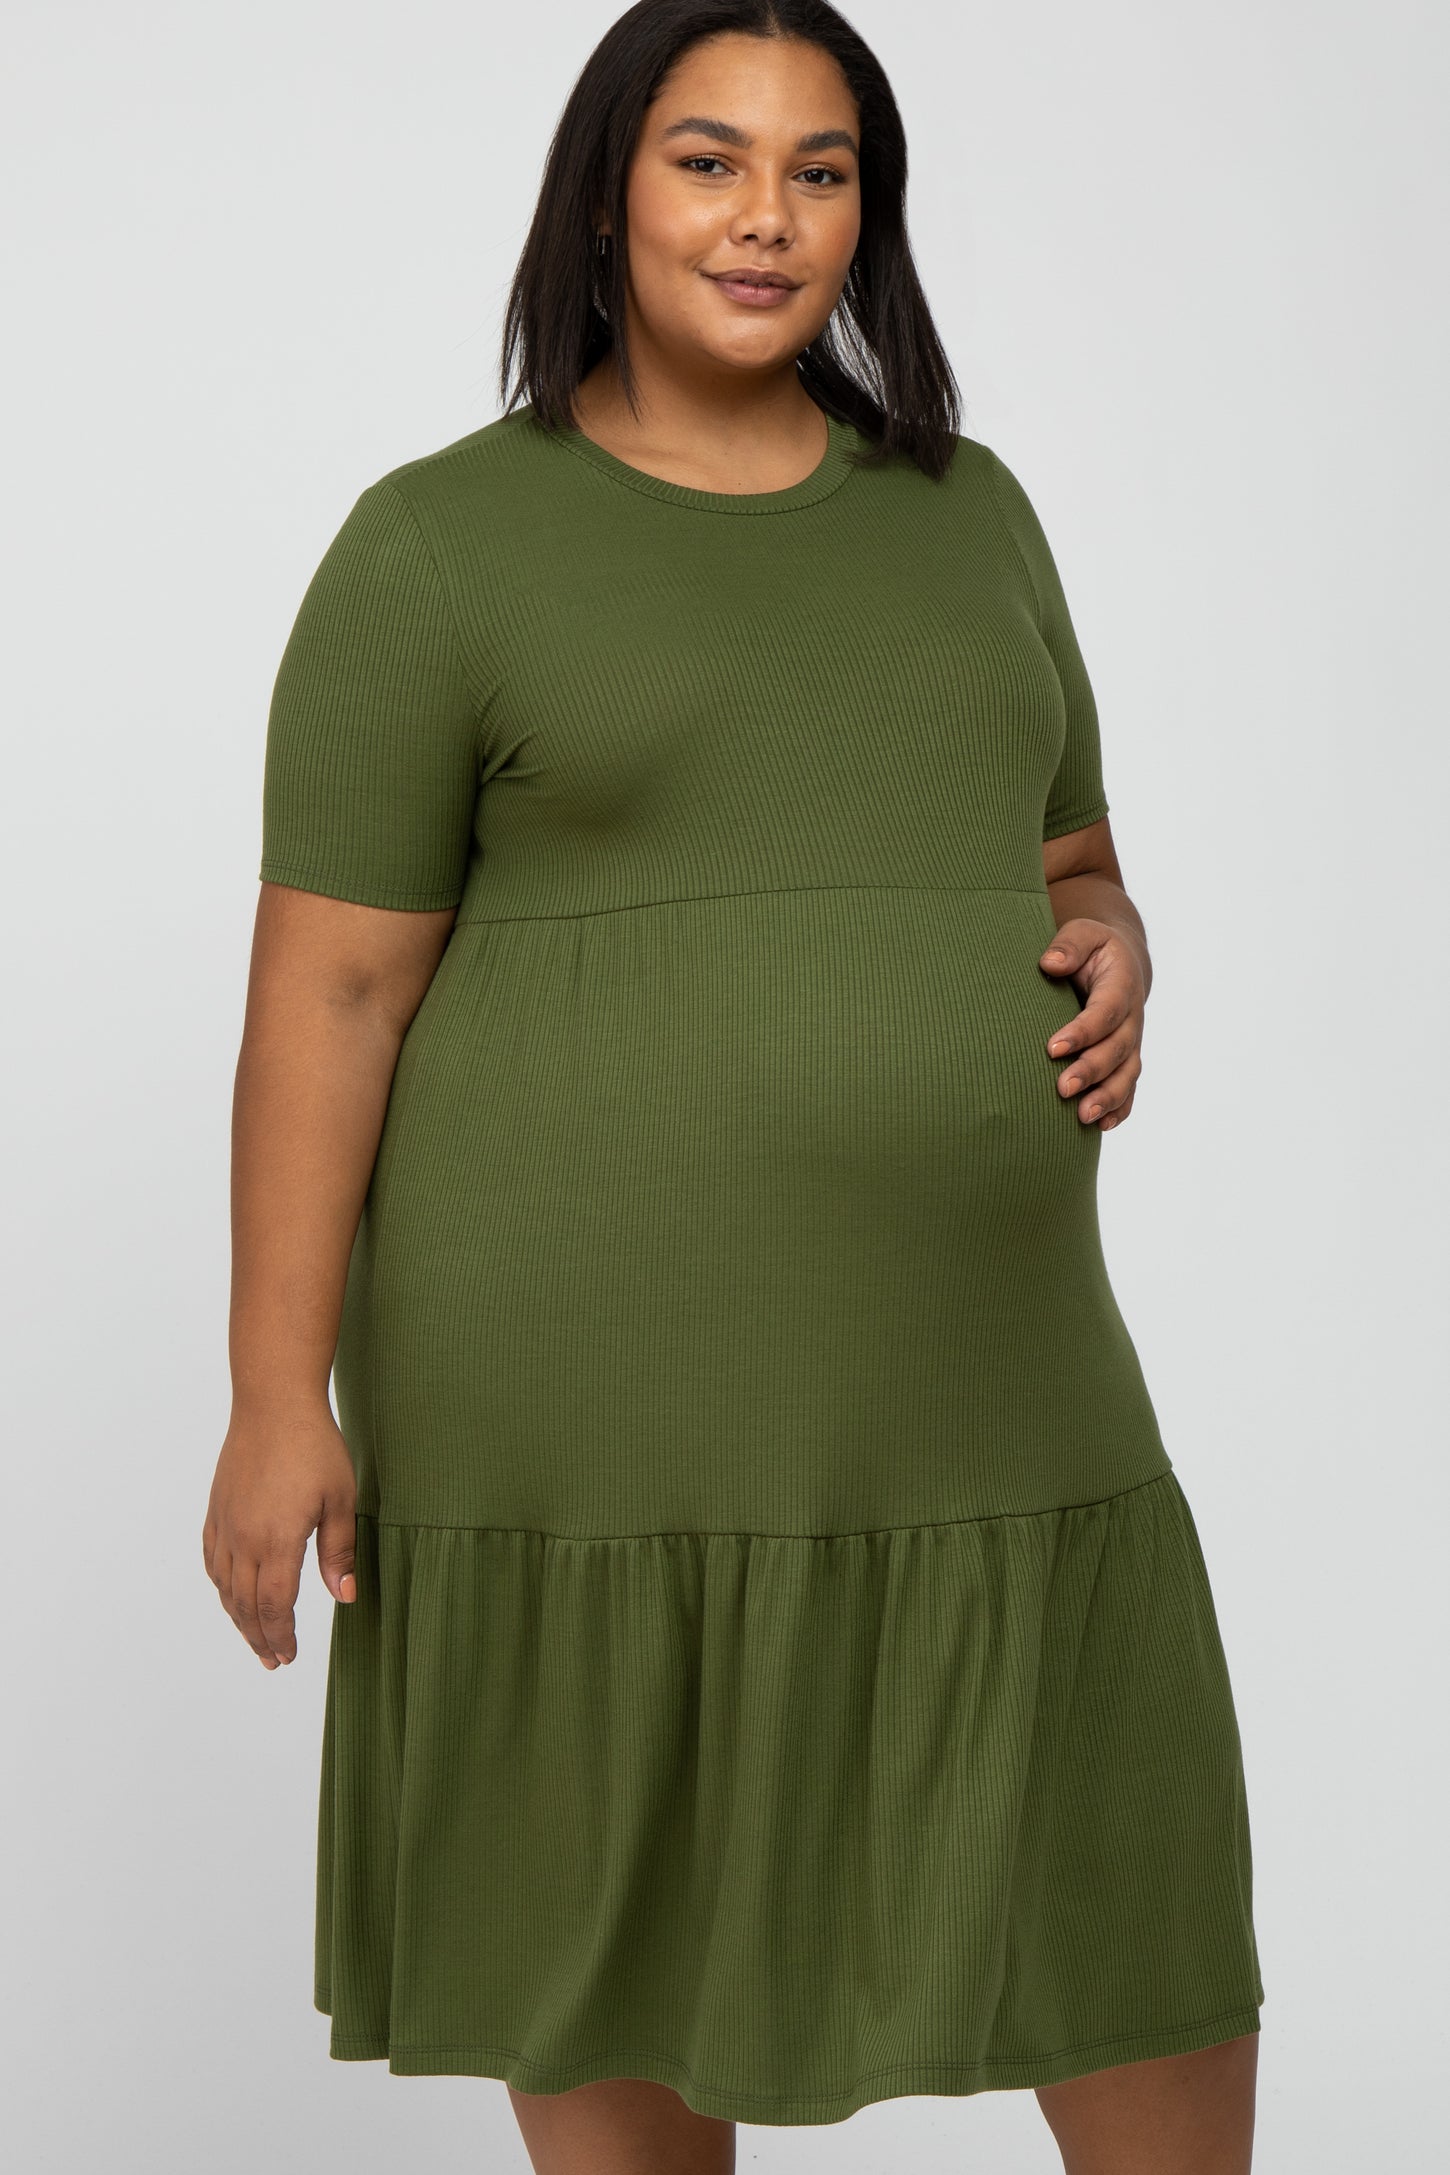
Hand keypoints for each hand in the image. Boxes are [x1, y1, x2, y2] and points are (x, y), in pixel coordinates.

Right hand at [202, 1404, 356, 1668]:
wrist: (273, 1402)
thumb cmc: (314, 1446)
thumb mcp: (341, 1499)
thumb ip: (340, 1552)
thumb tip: (344, 1597)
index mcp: (276, 1541)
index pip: (273, 1605)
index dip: (280, 1635)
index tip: (288, 1656)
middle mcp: (243, 1538)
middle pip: (245, 1604)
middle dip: (259, 1637)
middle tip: (272, 1661)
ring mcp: (225, 1523)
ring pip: (224, 1586)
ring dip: (237, 1617)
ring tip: (253, 1637)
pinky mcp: (216, 1508)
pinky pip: (211, 1558)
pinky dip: (220, 1584)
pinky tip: (229, 1592)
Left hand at [1038, 917, 1145, 1130]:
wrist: (1120, 964)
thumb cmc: (1093, 949)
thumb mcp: (1083, 933)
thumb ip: (1069, 944)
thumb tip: (1050, 964)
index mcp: (1122, 985)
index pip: (1106, 1011)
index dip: (1084, 1031)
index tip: (1053, 1048)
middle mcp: (1132, 1018)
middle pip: (1118, 1049)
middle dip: (1092, 1071)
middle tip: (1062, 1089)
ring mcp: (1132, 1043)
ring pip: (1126, 1075)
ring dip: (1107, 1098)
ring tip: (1083, 1117)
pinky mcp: (1126, 1060)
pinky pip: (1129, 1089)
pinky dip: (1120, 1109)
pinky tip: (1102, 1127)